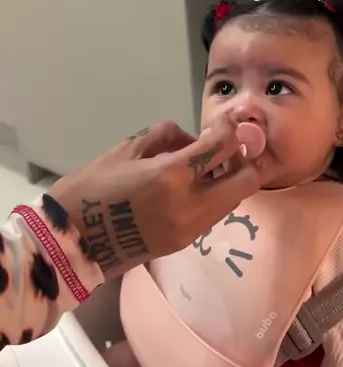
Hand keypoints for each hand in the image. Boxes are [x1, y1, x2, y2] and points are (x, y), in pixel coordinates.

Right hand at [48, 119, 259, 277]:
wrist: (73, 241)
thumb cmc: (92, 187)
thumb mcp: (126, 149)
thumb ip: (166, 136)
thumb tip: (194, 138)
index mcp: (172, 174)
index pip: (223, 146)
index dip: (230, 129)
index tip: (223, 124)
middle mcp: (190, 204)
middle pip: (246, 181)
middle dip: (241, 161)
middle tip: (221, 151)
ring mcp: (191, 228)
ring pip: (233, 201)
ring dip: (228, 181)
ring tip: (204, 169)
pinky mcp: (185, 243)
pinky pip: (214, 215)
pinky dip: (213, 197)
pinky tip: (191, 188)